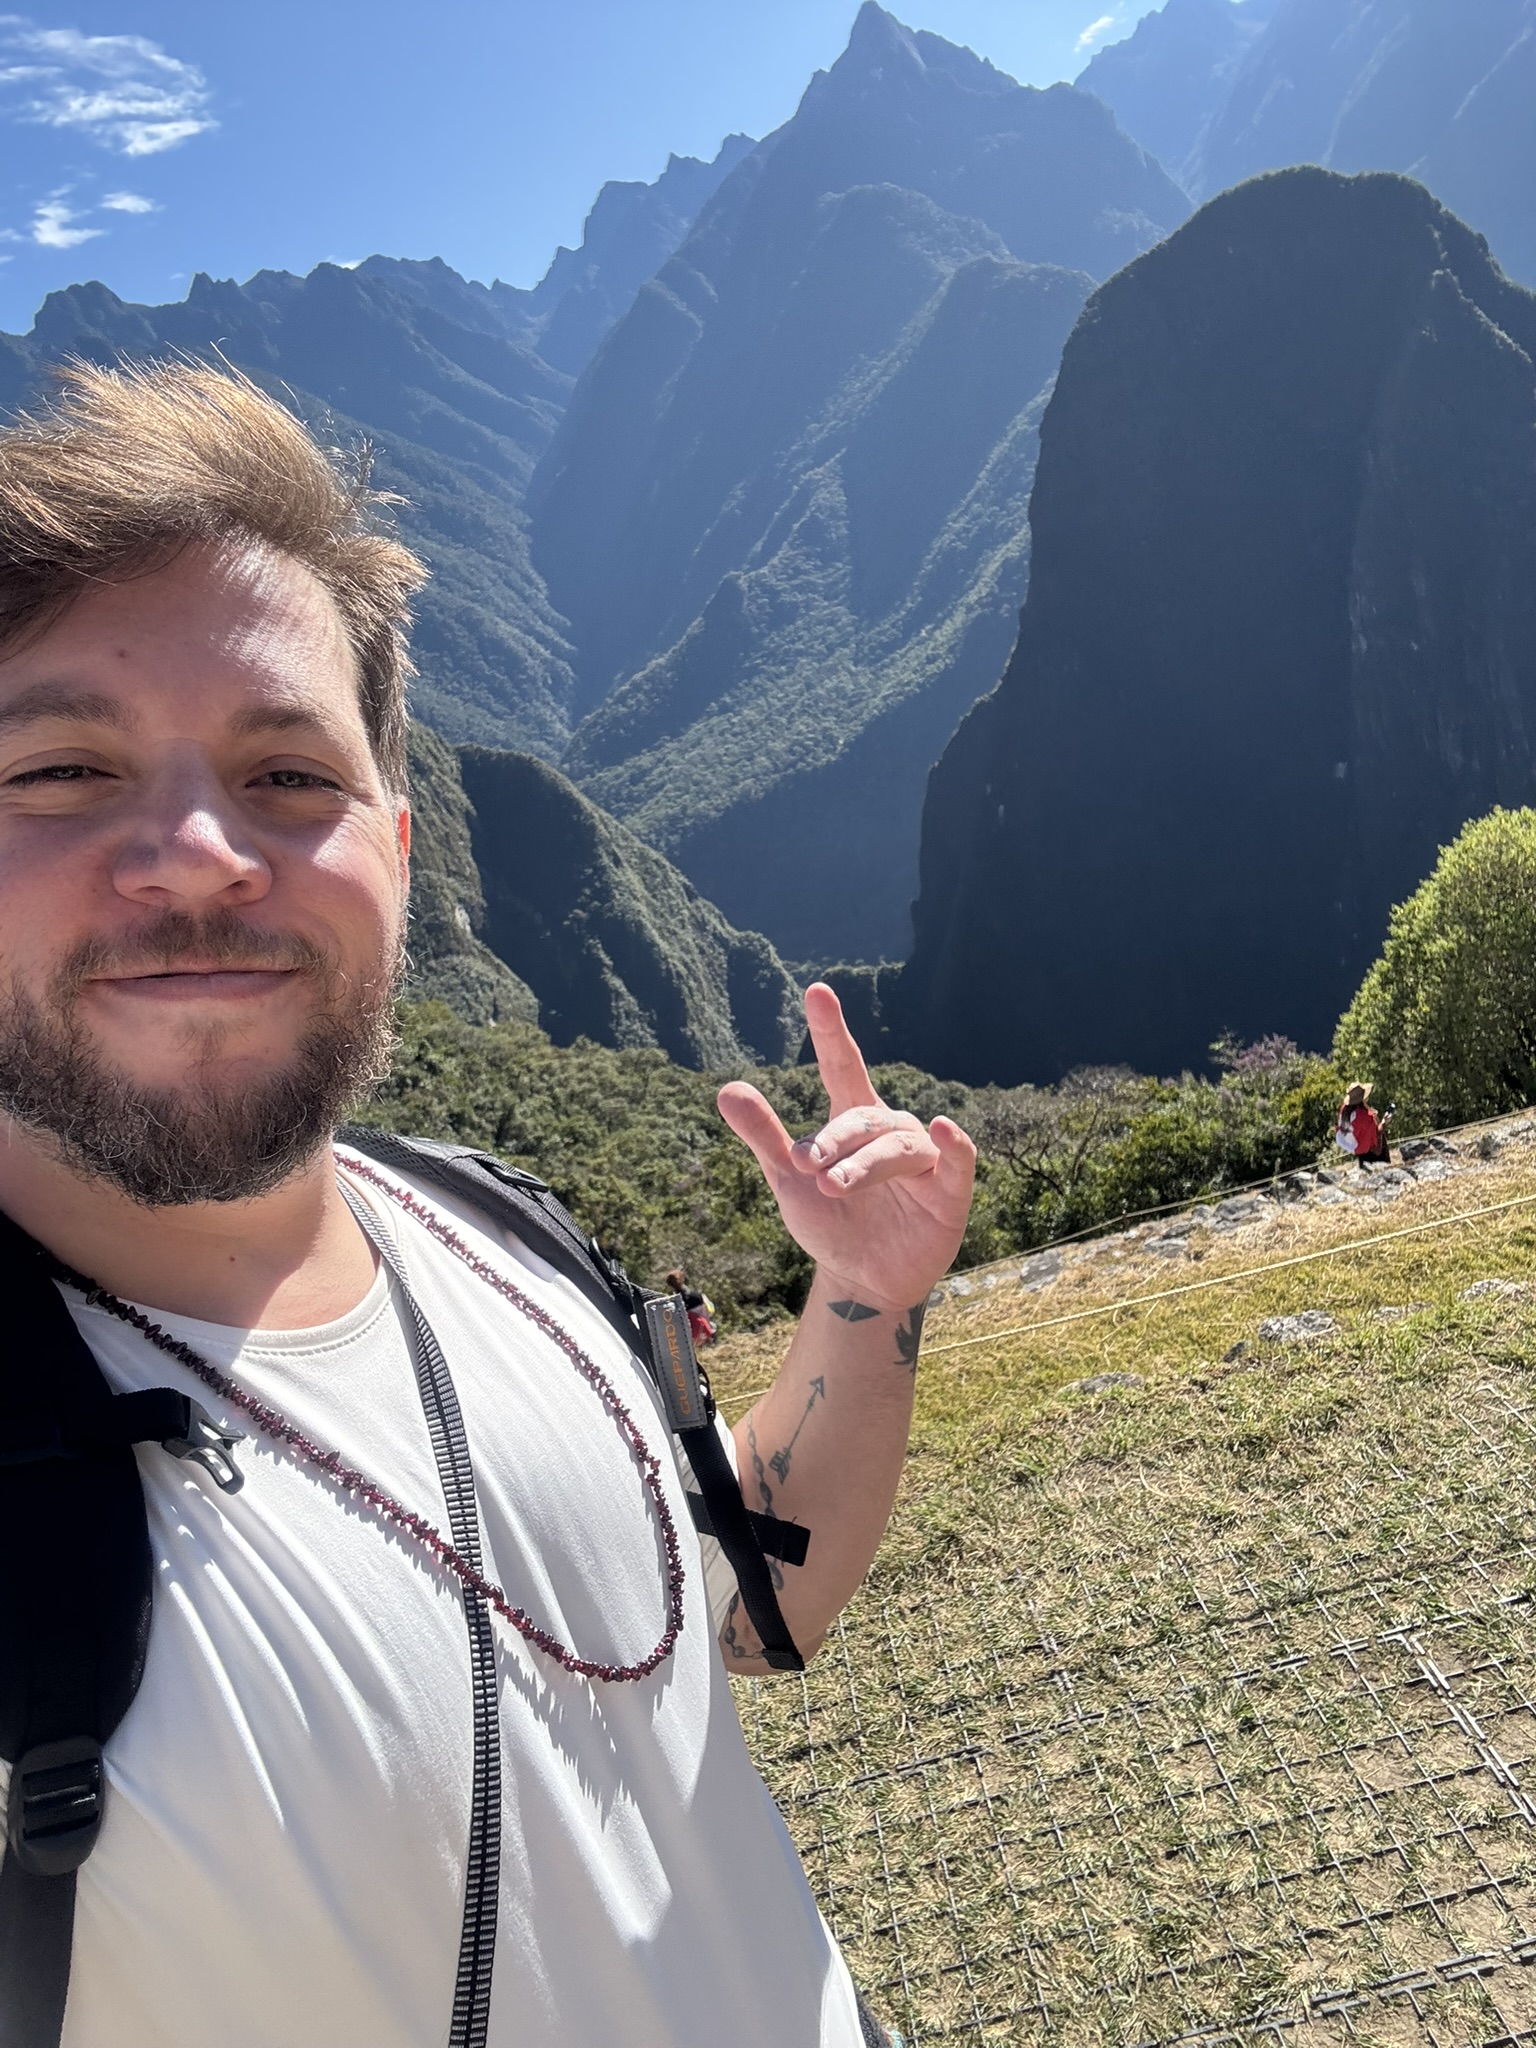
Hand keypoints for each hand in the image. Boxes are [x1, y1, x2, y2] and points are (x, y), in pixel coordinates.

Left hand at [716, 984, 975, 1312]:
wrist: (861, 1281)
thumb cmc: (829, 1223)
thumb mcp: (790, 1180)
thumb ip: (764, 1135)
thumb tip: (727, 1089)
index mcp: (853, 1121)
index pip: (842, 1065)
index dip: (830, 1031)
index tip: (817, 992)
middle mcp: (890, 1131)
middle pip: (864, 1119)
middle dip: (835, 1141)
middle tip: (808, 1167)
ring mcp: (923, 1160)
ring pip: (897, 1145)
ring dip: (866, 1163)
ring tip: (834, 1184)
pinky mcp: (949, 1191)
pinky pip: (956, 1160)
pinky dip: (954, 1142)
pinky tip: (942, 1128)